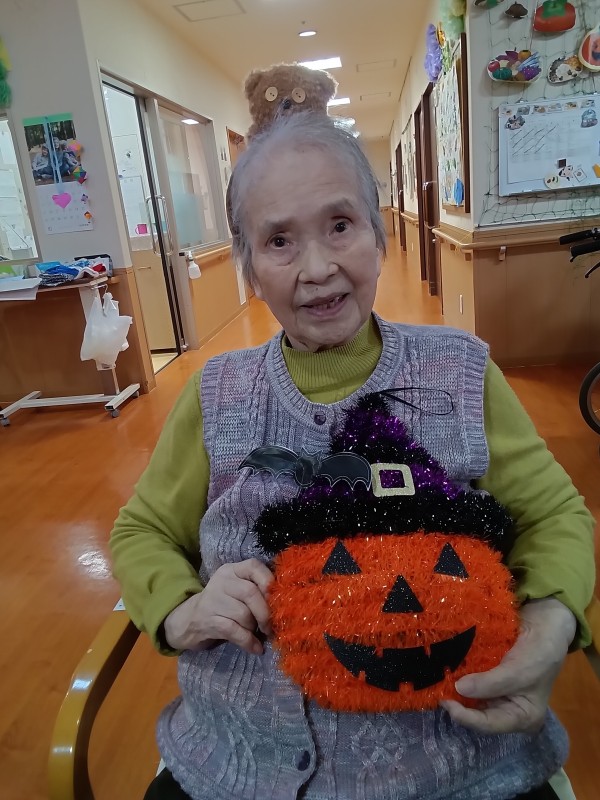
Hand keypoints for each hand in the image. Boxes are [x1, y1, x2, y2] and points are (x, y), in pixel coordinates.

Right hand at [164, 559, 273, 654]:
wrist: (188, 620)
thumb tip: (284, 603)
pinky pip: (235, 631)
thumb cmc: (222, 605)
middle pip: (251, 593)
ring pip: (244, 614)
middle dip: (265, 613)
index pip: (254, 566)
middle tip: (270, 626)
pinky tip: (256, 648)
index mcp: (232, 570)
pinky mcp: (208, 621)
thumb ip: (256, 590)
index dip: (269, 582)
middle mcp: (222, 581)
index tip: (278, 599)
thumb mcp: (236, 590)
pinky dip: (249, 642)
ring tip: (257, 634)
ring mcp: (213, 600)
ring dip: (254, 628)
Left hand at [441, 597, 575, 733]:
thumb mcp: (519, 671)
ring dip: (458, 693)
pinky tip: (449, 674)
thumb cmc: (540, 653)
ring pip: (474, 700)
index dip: (467, 718)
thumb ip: (491, 683)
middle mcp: (510, 711)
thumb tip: (459, 689)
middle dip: (460, 706)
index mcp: (523, 718)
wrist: (544, 626)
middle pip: (480, 714)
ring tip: (440, 685)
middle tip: (439, 694)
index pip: (490, 724)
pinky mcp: (492, 680)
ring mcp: (500, 695)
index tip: (447, 704)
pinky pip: (474, 684)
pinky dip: (463, 680)